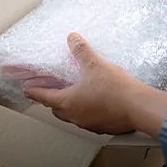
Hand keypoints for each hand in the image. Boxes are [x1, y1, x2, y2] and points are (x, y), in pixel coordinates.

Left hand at [24, 33, 166, 135]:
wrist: (138, 106)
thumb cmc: (114, 88)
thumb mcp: (94, 64)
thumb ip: (81, 51)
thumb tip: (72, 38)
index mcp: (68, 102)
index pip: (43, 97)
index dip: (34, 92)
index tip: (27, 90)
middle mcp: (75, 116)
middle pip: (56, 109)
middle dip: (53, 100)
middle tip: (53, 90)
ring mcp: (89, 124)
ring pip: (73, 116)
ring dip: (71, 107)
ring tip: (76, 95)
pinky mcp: (103, 128)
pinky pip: (88, 120)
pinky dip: (87, 112)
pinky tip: (96, 103)